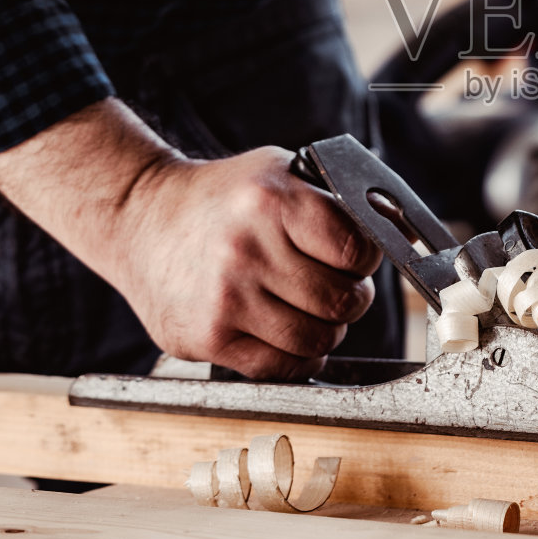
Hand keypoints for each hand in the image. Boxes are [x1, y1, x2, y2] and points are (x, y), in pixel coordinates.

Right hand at [0, 99, 381, 378]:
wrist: (141, 220)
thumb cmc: (224, 198)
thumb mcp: (276, 171)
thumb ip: (331, 198)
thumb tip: (396, 231)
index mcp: (271, 201)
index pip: (357, 249)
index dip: (366, 258)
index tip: (356, 257)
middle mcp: (246, 250)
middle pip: (343, 301)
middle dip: (351, 297)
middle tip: (336, 286)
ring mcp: (225, 299)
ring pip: (317, 339)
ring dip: (327, 329)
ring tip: (311, 308)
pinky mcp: (206, 339)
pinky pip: (280, 367)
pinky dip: (297, 357)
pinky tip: (287, 332)